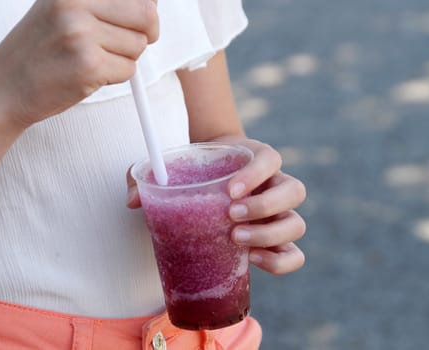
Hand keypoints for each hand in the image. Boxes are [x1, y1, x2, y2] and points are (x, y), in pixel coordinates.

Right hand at [0, 0, 158, 126]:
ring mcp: (82, 34)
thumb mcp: (61, 9)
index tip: (138, 19)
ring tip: (92, 58)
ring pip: (139, 45)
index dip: (145, 7)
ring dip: (124, 57)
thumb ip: (102, 3)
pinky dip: (115, 76)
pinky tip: (89, 73)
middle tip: (126, 42)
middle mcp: (75, 4)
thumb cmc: (37, 50)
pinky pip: (129, 70)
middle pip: (147, 15)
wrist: (4, 86)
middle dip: (145, 32)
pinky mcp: (89, 66)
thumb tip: (151, 4)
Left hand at [126, 138, 306, 275]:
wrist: (212, 184)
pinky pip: (293, 254)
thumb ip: (148, 176)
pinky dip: (280, 261)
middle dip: (264, 206)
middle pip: (294, 191)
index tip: (229, 189)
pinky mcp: (275, 240)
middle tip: (230, 216)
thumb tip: (132, 201)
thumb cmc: (197, 173)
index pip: (271, 159)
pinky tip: (252, 260)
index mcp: (257, 160)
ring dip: (270, 235)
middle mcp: (275, 185)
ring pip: (296, 224)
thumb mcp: (174, 167)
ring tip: (236, 239)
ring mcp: (279, 214)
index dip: (256, 173)